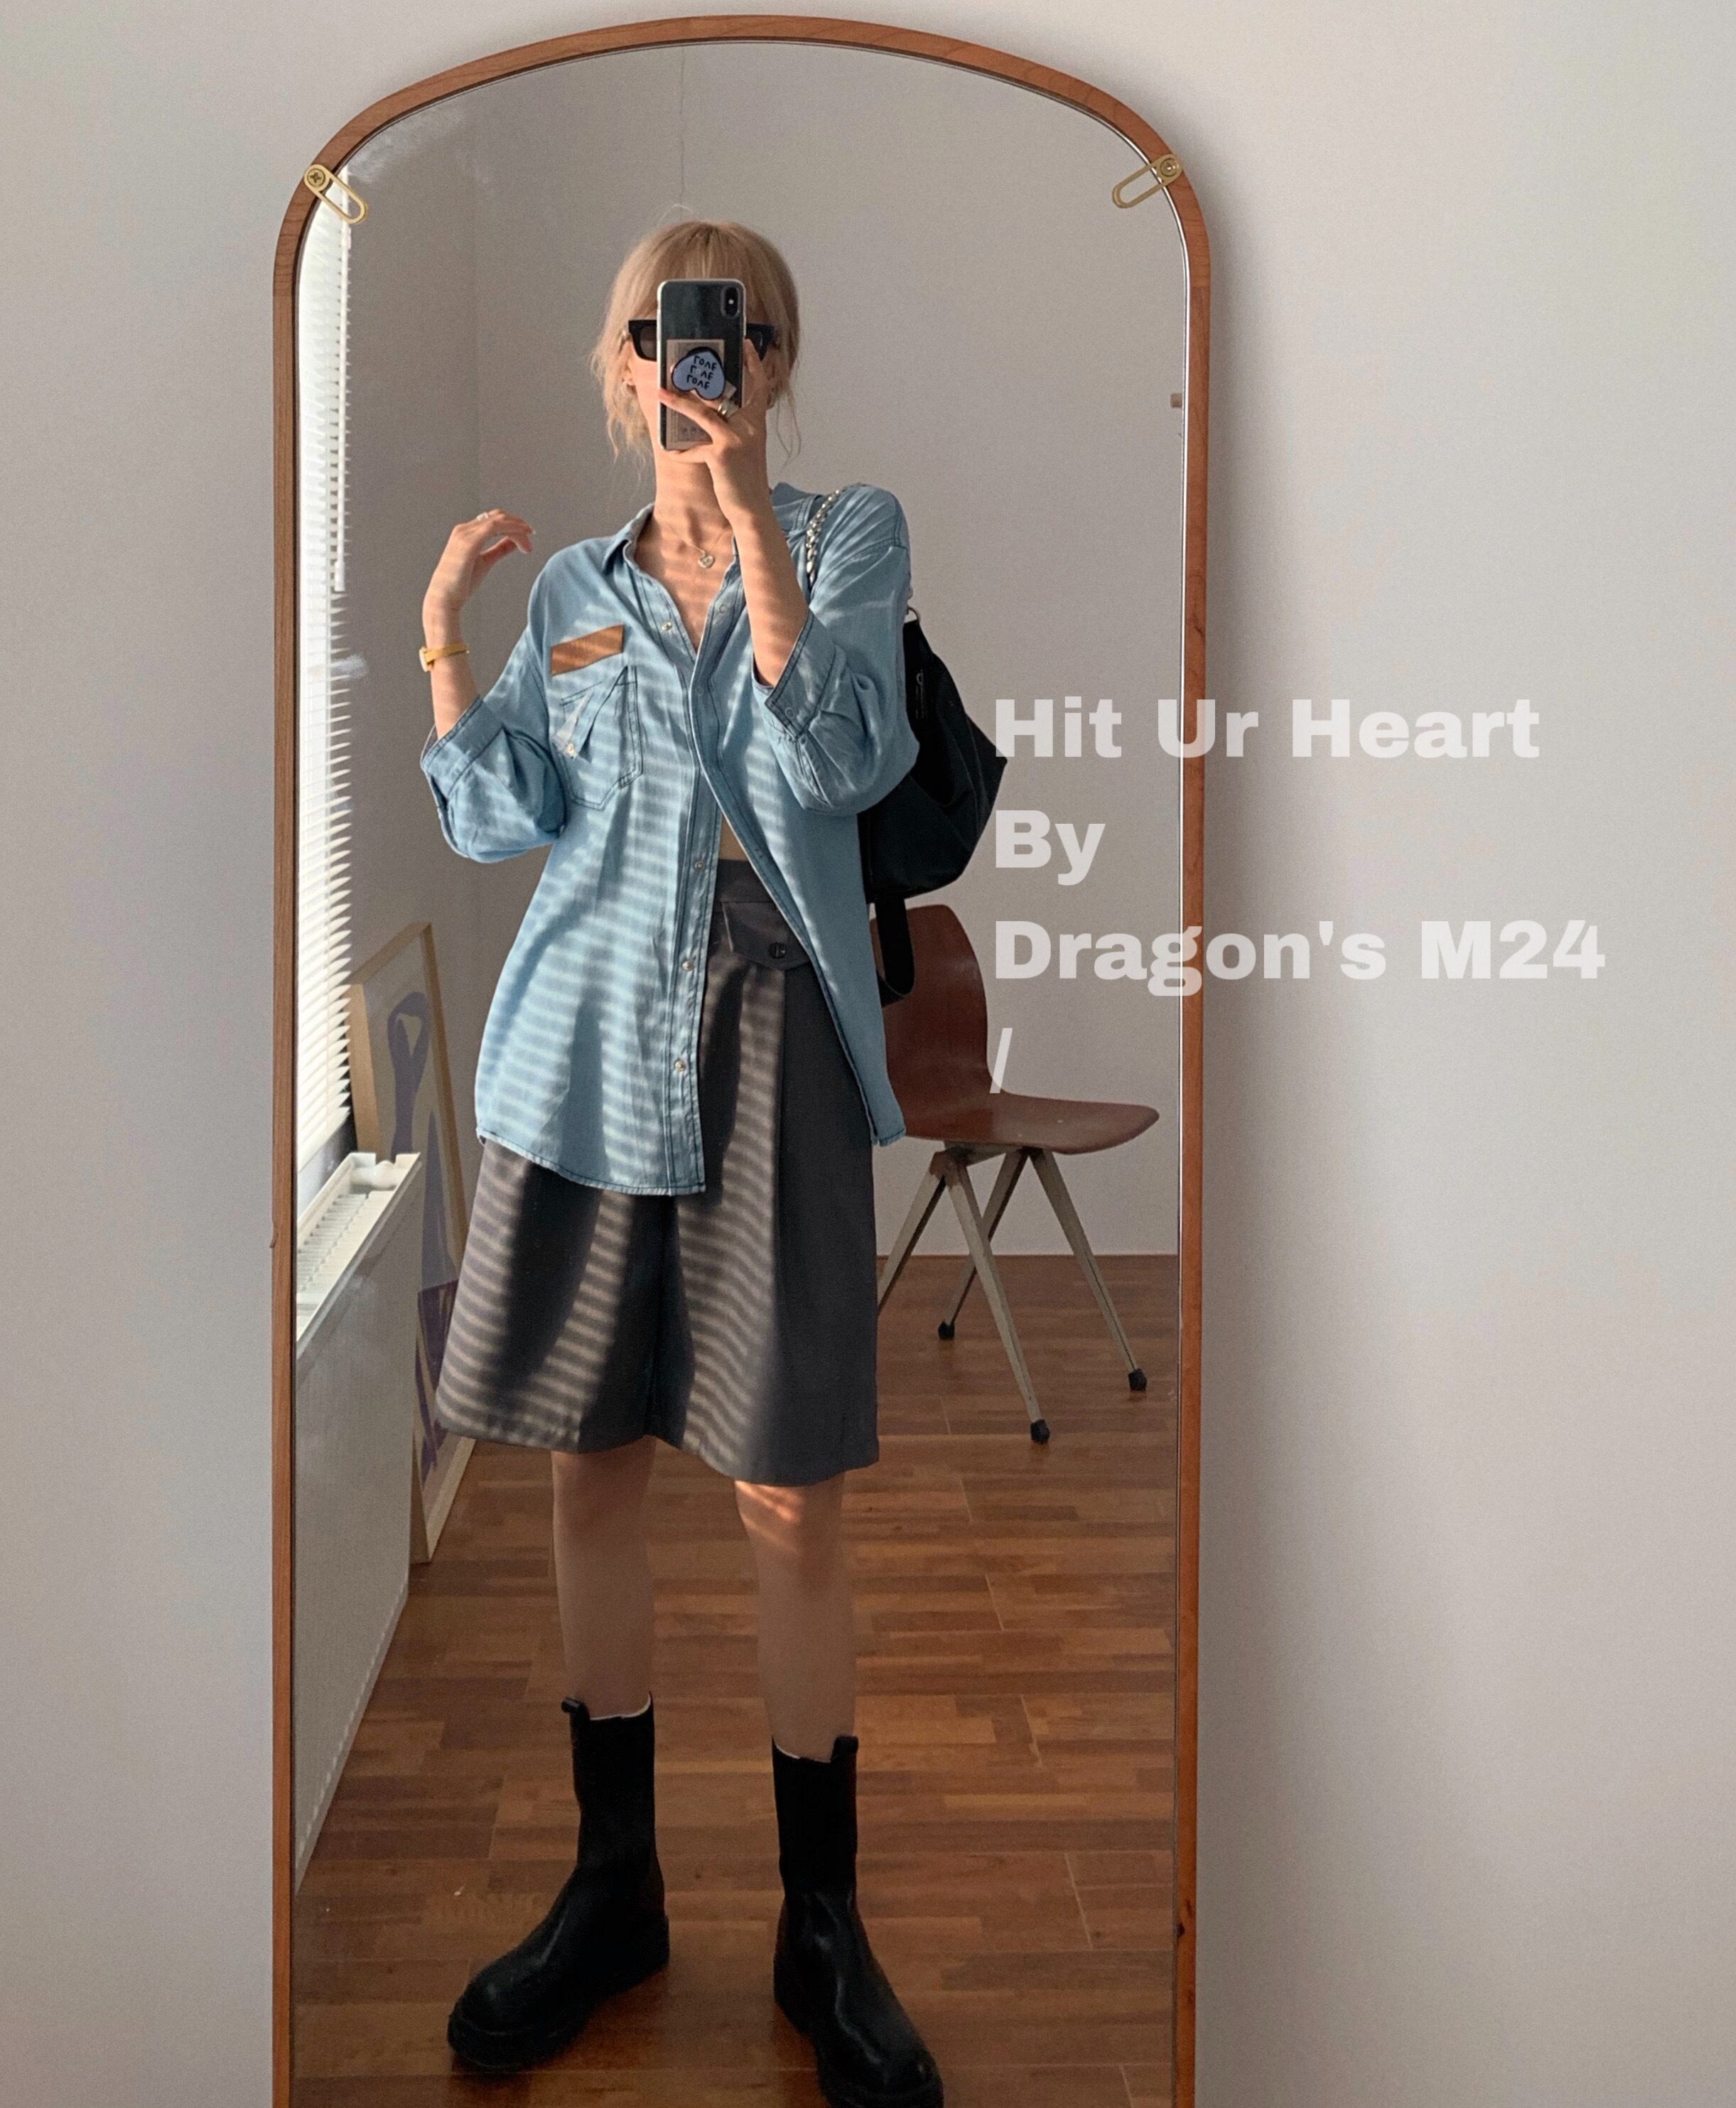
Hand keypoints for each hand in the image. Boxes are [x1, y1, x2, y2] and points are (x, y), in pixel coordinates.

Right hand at [423, 508, 532, 635]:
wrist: (445, 599)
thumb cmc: (461, 584)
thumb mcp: (485, 562)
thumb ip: (499, 550)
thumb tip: (514, 542)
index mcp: (466, 533)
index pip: (494, 520)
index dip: (513, 524)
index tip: (528, 536)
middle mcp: (464, 529)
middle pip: (498, 516)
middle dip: (518, 524)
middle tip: (532, 536)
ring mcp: (465, 534)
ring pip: (498, 521)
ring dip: (517, 528)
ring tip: (529, 544)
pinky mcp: (469, 543)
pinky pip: (495, 528)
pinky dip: (512, 530)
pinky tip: (522, 541)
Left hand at [657, 338, 773, 523]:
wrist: (753, 510)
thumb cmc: (745, 482)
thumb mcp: (745, 452)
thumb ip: (733, 431)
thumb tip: (708, 414)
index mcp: (756, 424)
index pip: (757, 387)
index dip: (752, 364)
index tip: (744, 344)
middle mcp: (749, 427)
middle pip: (722, 392)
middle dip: (698, 376)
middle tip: (677, 365)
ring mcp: (736, 438)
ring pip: (702, 412)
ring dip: (678, 402)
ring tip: (661, 392)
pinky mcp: (722, 454)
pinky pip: (695, 448)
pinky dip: (682, 452)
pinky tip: (671, 452)